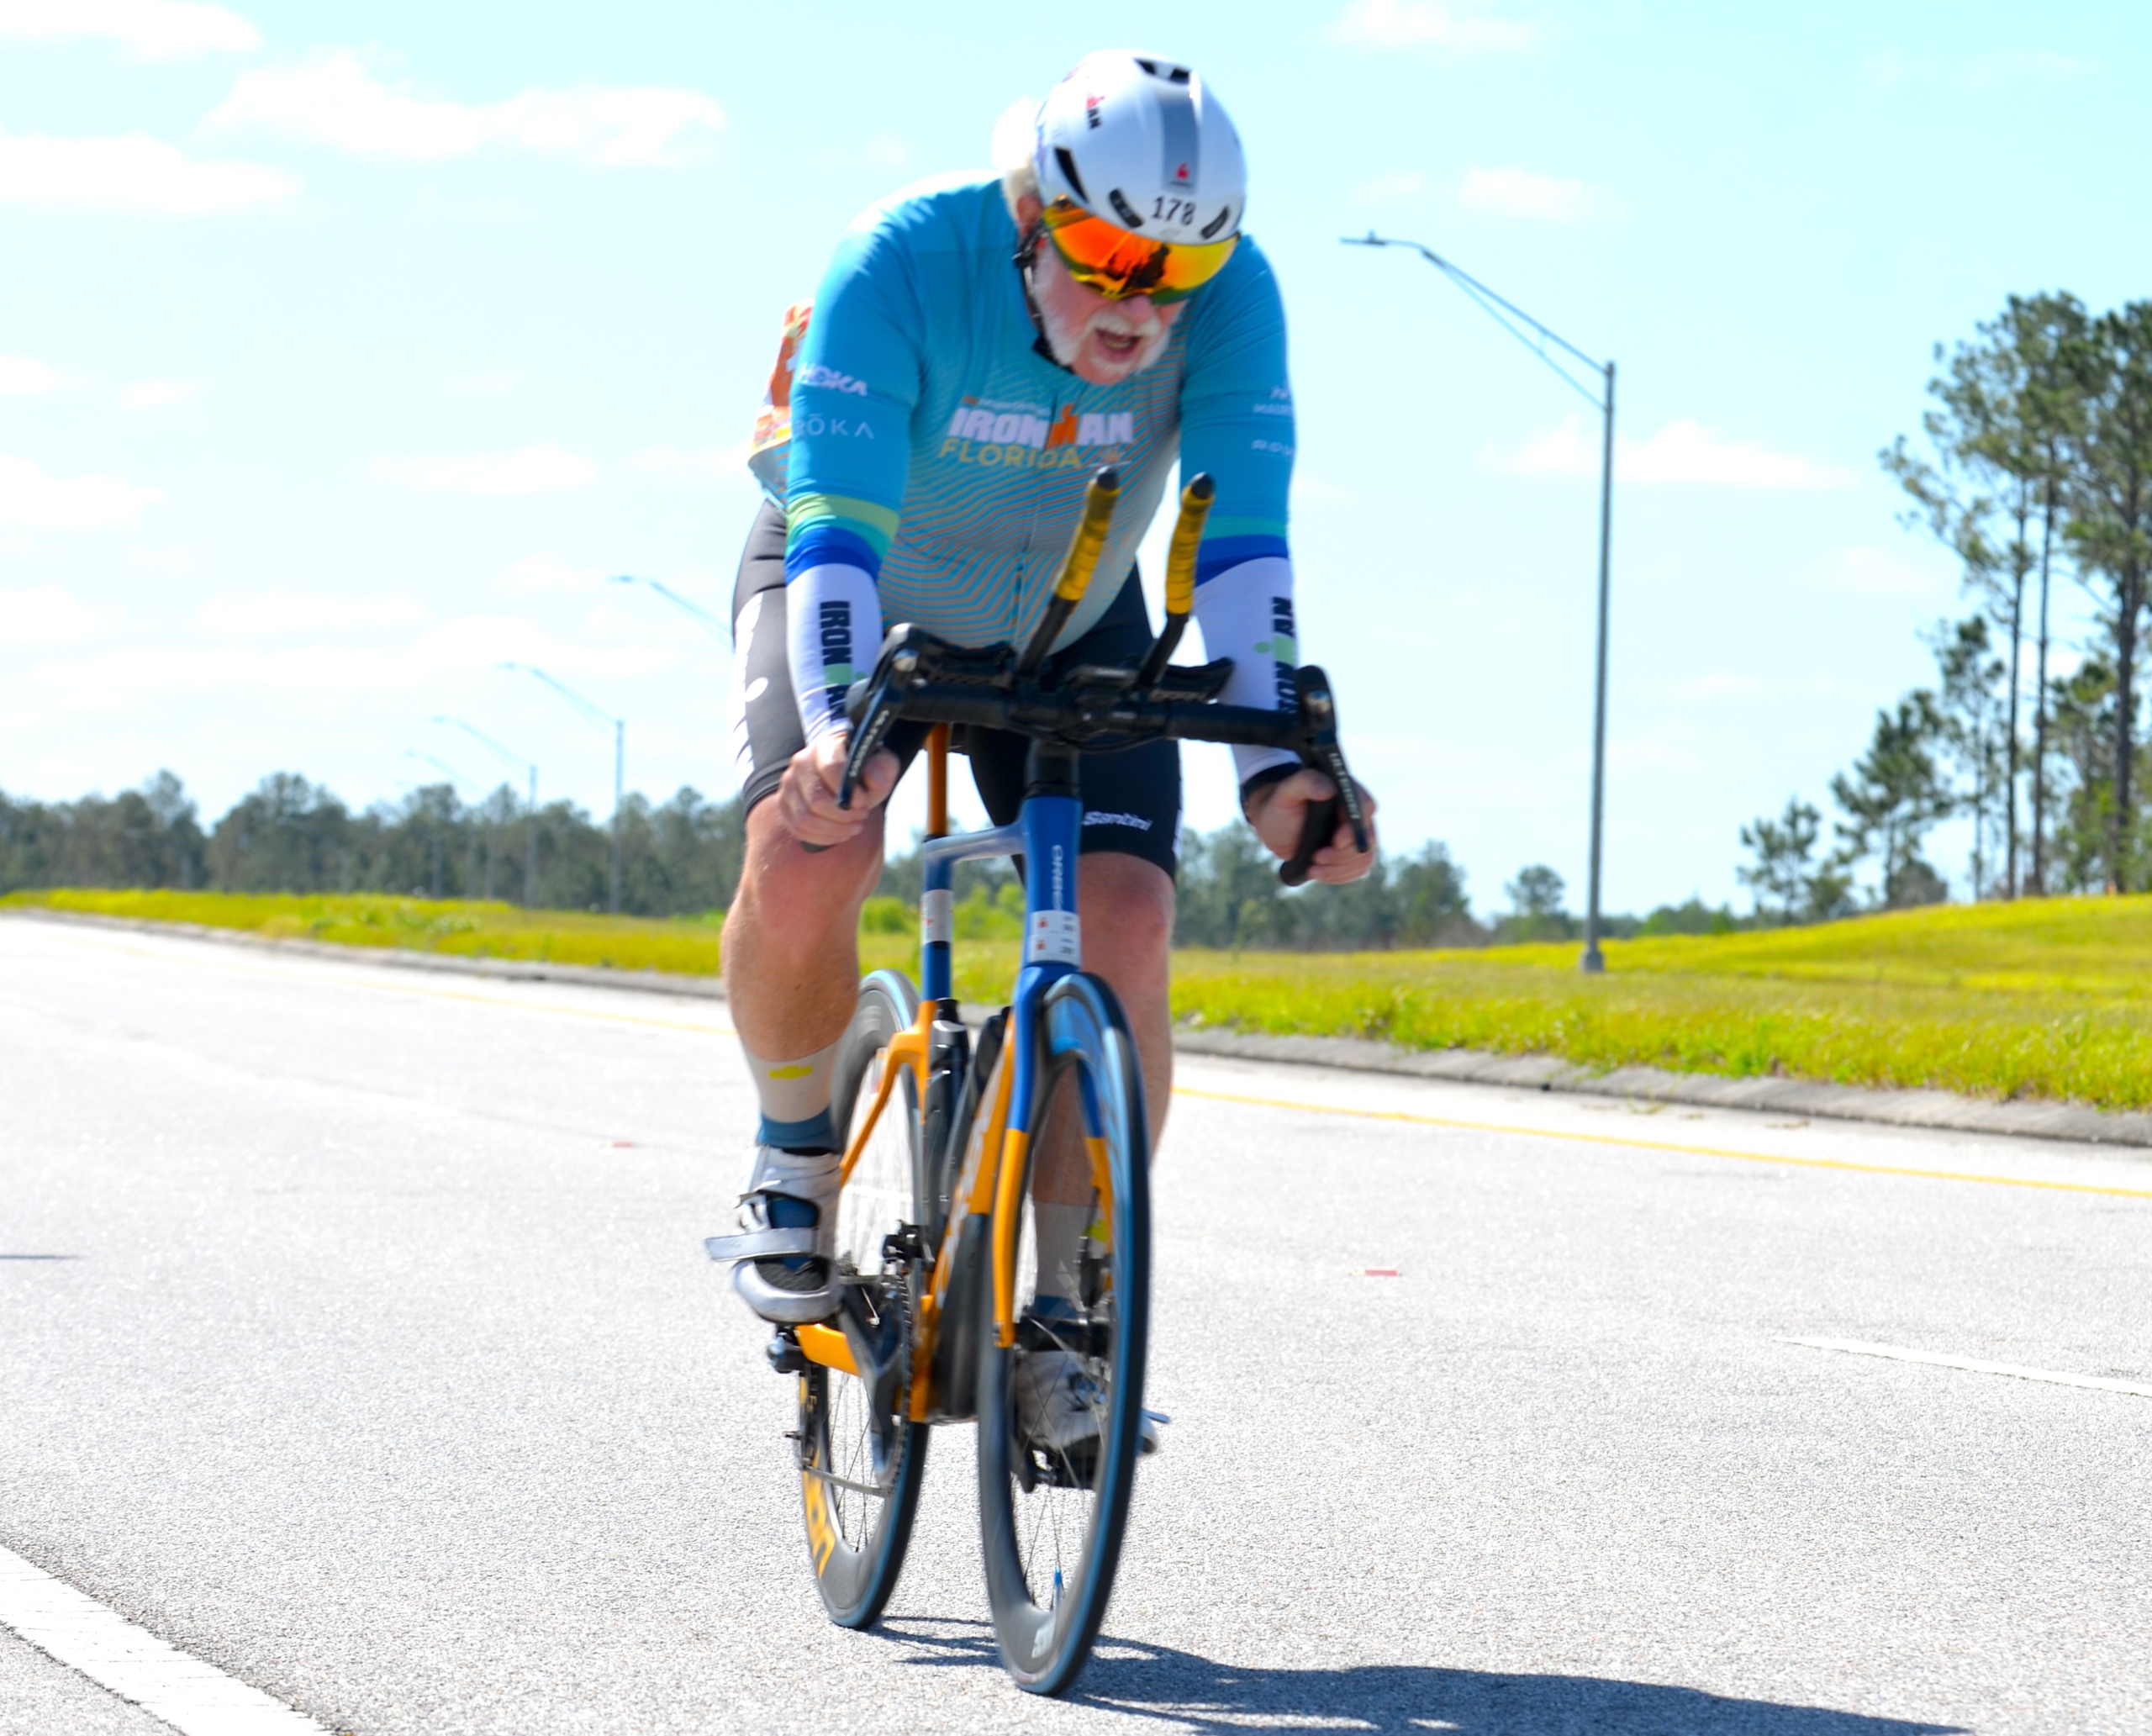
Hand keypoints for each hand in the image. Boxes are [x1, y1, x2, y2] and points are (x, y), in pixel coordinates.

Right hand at [775, 732, 898, 848]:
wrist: (847, 778)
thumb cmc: (865, 771)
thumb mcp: (883, 766)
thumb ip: (883, 769)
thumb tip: (872, 779)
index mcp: (824, 746)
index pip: (831, 768)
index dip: (850, 791)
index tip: (864, 802)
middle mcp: (800, 763)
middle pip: (816, 799)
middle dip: (843, 815)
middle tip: (861, 817)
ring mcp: (788, 784)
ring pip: (805, 818)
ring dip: (834, 830)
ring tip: (854, 827)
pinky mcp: (784, 804)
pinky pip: (799, 829)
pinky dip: (823, 838)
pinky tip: (840, 834)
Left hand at [1246, 767, 1379, 884]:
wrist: (1275, 823)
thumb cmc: (1282, 803)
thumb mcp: (1287, 790)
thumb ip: (1306, 782)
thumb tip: (1329, 790)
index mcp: (1347, 793)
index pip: (1366, 808)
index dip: (1355, 828)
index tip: (1337, 841)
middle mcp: (1356, 814)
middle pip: (1367, 839)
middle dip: (1343, 855)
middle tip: (1316, 857)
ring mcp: (1355, 836)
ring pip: (1364, 859)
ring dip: (1339, 869)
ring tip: (1313, 868)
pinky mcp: (1349, 854)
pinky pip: (1357, 870)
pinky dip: (1338, 876)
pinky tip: (1316, 872)